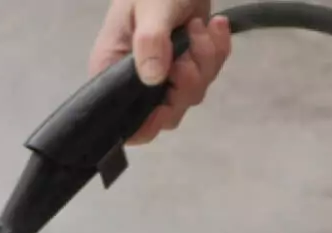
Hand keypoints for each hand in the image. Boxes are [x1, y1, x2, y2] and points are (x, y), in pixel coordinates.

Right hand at [88, 0, 233, 143]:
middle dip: (188, 82)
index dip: (149, 122)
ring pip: (192, 94)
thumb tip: (153, 78)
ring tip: (198, 25)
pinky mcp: (188, 65)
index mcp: (113, 72)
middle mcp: (137, 82)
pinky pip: (210, 74)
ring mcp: (164, 76)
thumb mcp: (150, 6)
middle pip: (167, 113)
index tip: (169, 98)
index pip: (127, 122)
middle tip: (190, 43)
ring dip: (204, 59)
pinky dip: (217, 50)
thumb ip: (150, 40)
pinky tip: (214, 25)